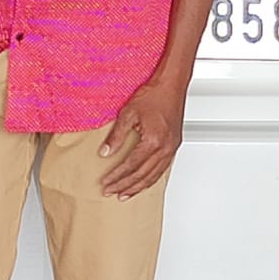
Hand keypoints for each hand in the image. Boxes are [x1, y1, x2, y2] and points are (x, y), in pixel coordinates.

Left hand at [99, 78, 185, 199]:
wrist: (171, 85)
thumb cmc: (153, 95)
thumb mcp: (128, 113)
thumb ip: (116, 135)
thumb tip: (105, 152)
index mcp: (153, 141)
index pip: (131, 165)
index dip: (117, 176)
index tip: (106, 182)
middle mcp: (165, 148)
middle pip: (142, 175)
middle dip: (125, 185)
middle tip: (111, 192)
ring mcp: (171, 148)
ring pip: (154, 175)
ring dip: (138, 187)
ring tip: (125, 193)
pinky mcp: (174, 146)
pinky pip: (162, 169)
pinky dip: (151, 179)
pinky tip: (143, 182)